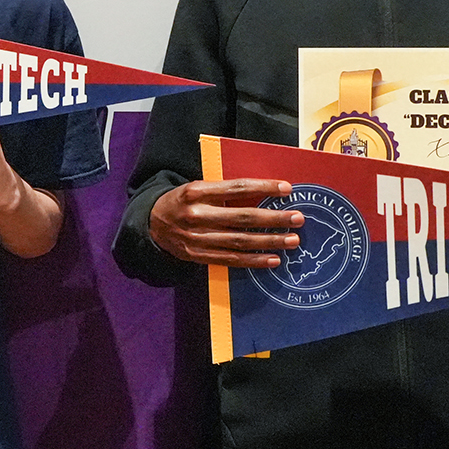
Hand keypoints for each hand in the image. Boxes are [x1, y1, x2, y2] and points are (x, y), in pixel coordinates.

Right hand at [147, 178, 300, 268]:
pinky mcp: (198, 256)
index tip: (287, 189)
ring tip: (292, 240)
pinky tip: (273, 259)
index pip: (236, 188)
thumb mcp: (196, 188)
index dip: (263, 188)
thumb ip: (223, 191)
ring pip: (240, 241)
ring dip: (269, 241)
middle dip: (274, 218)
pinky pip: (231, 260)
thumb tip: (263, 193)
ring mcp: (197, 238)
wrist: (151, 224)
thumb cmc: (182, 201)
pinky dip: (254, 261)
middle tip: (298, 218)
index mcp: (196, 191)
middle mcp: (197, 215)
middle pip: (242, 217)